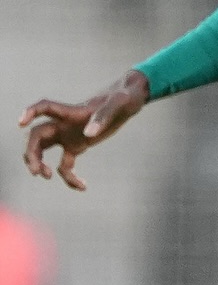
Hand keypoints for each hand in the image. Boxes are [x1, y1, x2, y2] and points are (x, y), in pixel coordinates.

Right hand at [18, 70, 150, 190]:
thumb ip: (103, 118)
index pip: (45, 107)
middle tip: (37, 172)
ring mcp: (68, 135)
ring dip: (39, 163)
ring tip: (47, 176)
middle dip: (31, 153)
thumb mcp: (117, 105)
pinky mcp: (77, 146)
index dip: (30, 112)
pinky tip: (82, 187)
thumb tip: (89, 135)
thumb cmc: (122, 98)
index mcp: (71, 111)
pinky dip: (69, 177)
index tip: (21, 123)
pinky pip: (65, 164)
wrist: (129, 101)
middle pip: (36, 135)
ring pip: (43, 150)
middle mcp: (64, 123)